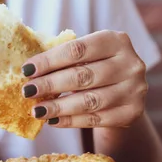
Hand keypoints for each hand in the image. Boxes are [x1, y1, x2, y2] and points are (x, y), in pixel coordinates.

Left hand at [21, 30, 147, 127]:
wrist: (126, 91)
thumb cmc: (97, 67)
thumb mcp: (88, 55)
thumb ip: (65, 58)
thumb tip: (29, 71)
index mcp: (116, 41)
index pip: (77, 50)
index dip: (49, 61)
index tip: (27, 70)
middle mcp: (130, 64)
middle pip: (82, 76)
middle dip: (50, 84)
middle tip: (27, 92)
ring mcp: (134, 90)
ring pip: (89, 101)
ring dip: (58, 107)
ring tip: (37, 110)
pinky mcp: (132, 112)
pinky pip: (95, 119)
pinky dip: (70, 121)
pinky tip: (53, 121)